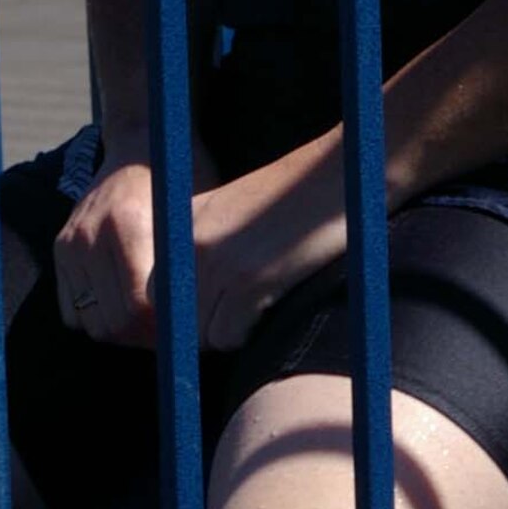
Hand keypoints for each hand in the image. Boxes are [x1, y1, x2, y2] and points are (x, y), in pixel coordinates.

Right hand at [54, 135, 218, 347]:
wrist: (140, 141)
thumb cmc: (180, 177)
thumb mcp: (196, 212)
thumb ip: (190, 263)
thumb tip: (207, 319)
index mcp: (128, 225)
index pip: (137, 308)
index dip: (163, 330)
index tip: (185, 330)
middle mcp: (91, 235)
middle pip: (112, 322)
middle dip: (143, 338)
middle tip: (171, 335)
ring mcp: (71, 242)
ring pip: (89, 322)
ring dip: (119, 331)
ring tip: (150, 323)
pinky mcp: (61, 248)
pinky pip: (71, 310)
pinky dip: (96, 317)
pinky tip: (125, 306)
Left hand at [192, 136, 348, 352]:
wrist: (346, 171)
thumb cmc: (303, 194)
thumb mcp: (239, 210)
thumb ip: (211, 245)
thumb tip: (196, 303)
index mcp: (187, 219)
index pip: (161, 289)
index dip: (191, 307)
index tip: (223, 304)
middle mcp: (193, 239)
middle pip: (177, 317)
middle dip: (206, 326)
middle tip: (244, 313)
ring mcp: (218, 260)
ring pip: (203, 334)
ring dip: (231, 331)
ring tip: (264, 302)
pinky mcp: (248, 280)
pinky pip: (229, 337)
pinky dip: (250, 334)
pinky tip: (275, 303)